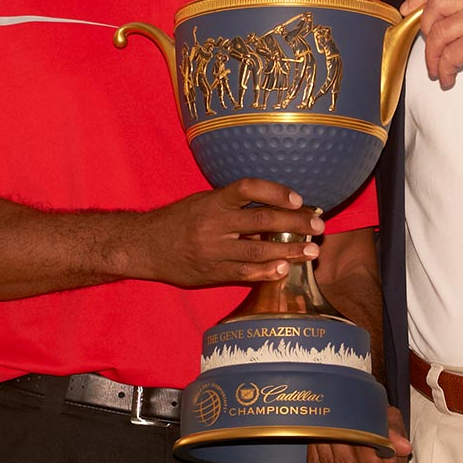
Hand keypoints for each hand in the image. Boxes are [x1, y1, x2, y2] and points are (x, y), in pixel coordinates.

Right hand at [135, 177, 321, 287]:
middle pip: (261, 221)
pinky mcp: (210, 273)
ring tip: (312, 252)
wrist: (144, 246)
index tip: (299, 199)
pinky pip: (243, 274)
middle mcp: (213, 224)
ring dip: (289, 252)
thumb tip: (273, 208)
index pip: (248, 188)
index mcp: (212, 202)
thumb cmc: (178, 221)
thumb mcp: (203, 203)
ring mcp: (212, 251)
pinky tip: (284, 270)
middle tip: (318, 226)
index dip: (275, 191)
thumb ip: (233, 206)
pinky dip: (266, 272)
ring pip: (257, 252)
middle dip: (294, 224)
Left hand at [306, 405, 411, 462]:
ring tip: (328, 426)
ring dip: (325, 444)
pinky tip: (321, 440)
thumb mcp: (390, 419)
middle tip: (336, 422)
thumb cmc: (379, 424)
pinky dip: (317, 453)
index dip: (362, 450)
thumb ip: (395, 432)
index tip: (356, 431)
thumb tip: (403, 447)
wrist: (366, 429)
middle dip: (338, 440)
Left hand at [402, 0, 462, 106]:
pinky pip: (447, 55)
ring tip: (440, 69)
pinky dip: (443, 70)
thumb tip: (439, 21)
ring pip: (438, 32)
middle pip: (436, 2)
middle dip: (424, 26)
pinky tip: (450, 77)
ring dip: (432, 56)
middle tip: (427, 46)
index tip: (408, 8)